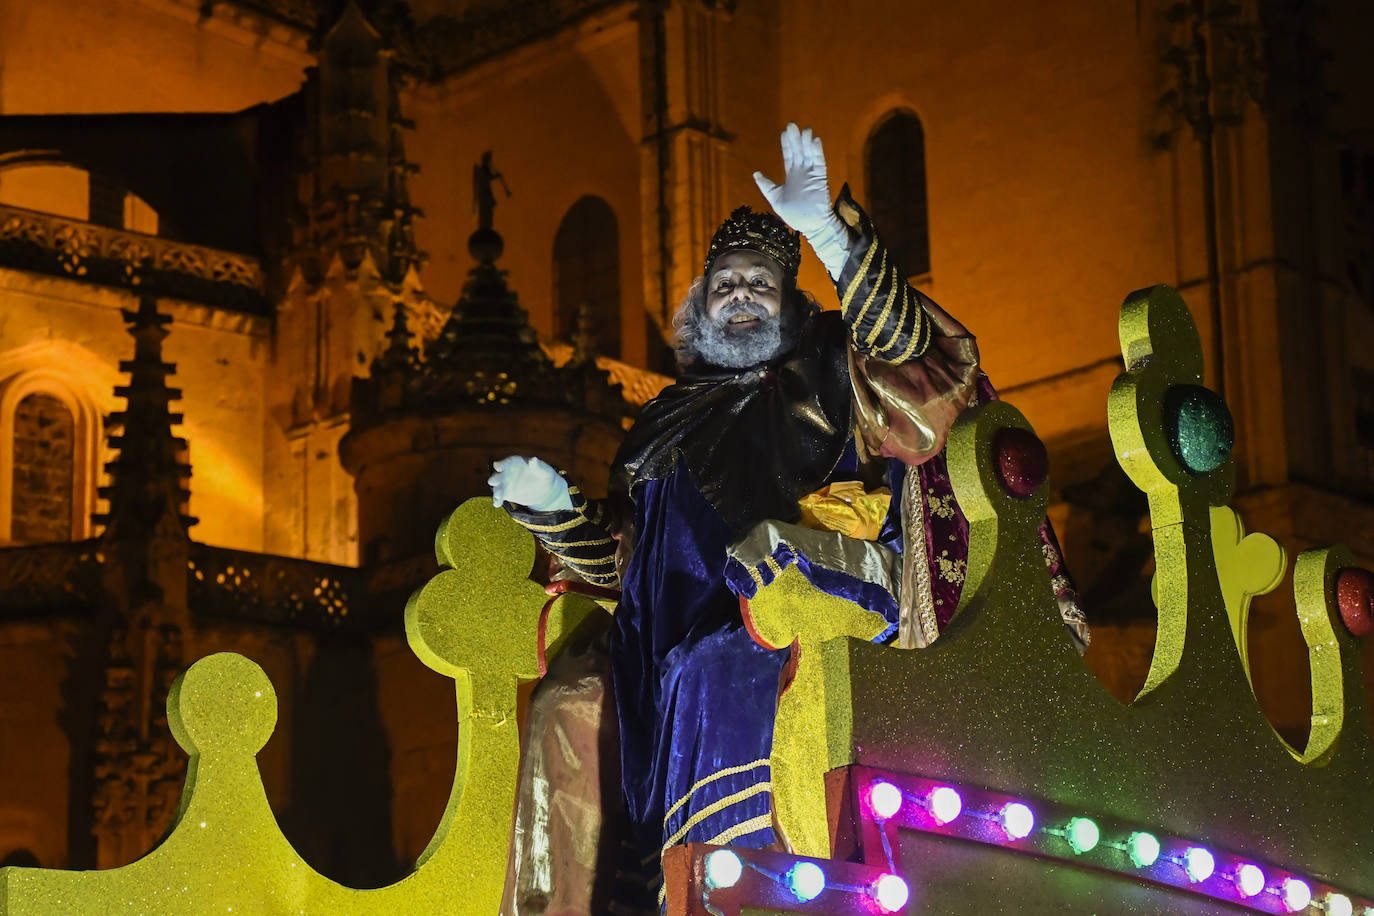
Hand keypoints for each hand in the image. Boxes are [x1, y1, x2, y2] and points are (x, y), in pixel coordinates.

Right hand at [488, 456, 573, 511]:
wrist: (545, 491)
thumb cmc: (545, 477)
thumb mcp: (545, 471)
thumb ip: (538, 466)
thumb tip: (533, 459)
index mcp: (518, 463)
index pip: (509, 462)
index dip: (503, 463)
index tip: (498, 466)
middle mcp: (509, 472)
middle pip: (500, 474)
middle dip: (495, 477)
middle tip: (492, 481)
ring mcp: (506, 483)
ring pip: (498, 486)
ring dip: (496, 490)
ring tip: (498, 496)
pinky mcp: (506, 494)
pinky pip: (500, 497)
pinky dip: (497, 500)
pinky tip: (497, 504)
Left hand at [753, 123, 832, 237]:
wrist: (809, 224)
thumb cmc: (793, 214)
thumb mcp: (774, 198)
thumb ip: (766, 185)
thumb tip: (756, 173)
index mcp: (791, 175)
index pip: (788, 155)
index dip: (786, 144)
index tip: (783, 132)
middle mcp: (801, 171)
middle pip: (798, 151)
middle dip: (795, 138)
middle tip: (791, 124)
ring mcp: (811, 174)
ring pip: (809, 153)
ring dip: (807, 142)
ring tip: (805, 129)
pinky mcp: (820, 178)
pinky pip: (819, 162)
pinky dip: (817, 151)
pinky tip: (815, 140)